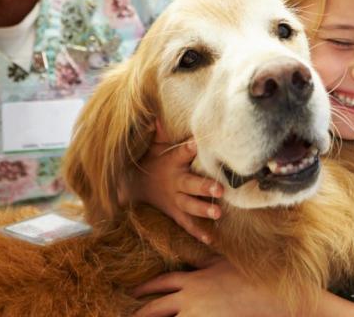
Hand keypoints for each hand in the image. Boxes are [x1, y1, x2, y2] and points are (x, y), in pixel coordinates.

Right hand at [126, 120, 223, 242]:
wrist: (132, 187)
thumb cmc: (151, 161)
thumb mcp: (153, 146)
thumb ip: (161, 132)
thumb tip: (157, 115)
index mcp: (171, 163)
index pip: (181, 153)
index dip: (189, 148)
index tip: (198, 143)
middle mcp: (175, 182)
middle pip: (190, 184)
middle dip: (204, 187)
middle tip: (220, 189)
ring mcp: (175, 199)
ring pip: (190, 205)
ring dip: (204, 209)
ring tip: (219, 213)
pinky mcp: (175, 212)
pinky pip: (186, 224)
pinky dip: (198, 232)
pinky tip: (211, 239)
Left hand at [132, 260, 289, 316]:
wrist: (269, 296)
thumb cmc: (249, 277)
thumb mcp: (224, 264)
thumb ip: (205, 262)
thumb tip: (195, 253)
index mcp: (192, 280)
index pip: (161, 283)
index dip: (146, 288)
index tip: (134, 292)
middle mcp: (189, 300)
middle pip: (155, 308)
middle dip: (140, 312)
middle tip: (128, 314)